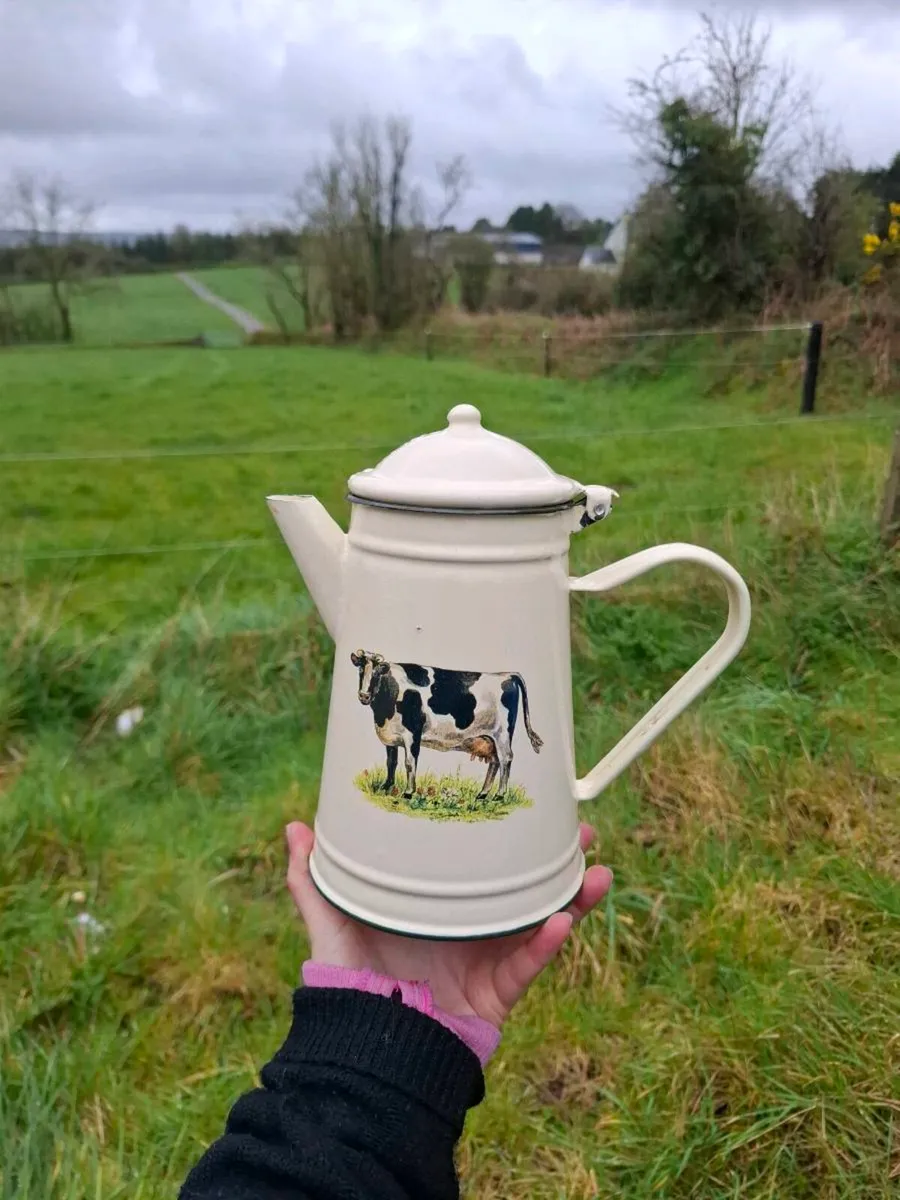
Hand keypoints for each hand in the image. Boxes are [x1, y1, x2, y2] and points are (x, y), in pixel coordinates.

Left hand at [285, 822, 611, 1028]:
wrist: (364, 1044)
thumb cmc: (349, 980)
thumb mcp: (331, 921)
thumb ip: (312, 879)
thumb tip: (294, 828)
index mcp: (439, 906)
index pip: (483, 868)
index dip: (510, 841)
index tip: (532, 808)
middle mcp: (470, 929)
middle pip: (525, 890)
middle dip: (557, 863)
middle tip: (583, 832)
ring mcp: (488, 961)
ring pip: (541, 923)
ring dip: (571, 898)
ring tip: (596, 872)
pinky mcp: (497, 995)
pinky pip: (528, 966)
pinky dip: (546, 944)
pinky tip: (561, 920)